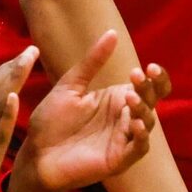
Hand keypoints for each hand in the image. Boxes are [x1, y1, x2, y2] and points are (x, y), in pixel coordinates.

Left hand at [8, 30, 162, 191]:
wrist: (36, 154)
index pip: (149, 86)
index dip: (155, 77)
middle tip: (136, 77)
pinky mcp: (119, 159)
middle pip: (153, 101)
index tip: (147, 67)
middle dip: (151, 88)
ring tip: (130, 97)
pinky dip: (142, 136)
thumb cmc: (51, 121)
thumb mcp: (70, 86)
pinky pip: (139, 148)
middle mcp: (125, 118)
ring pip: (148, 122)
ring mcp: (123, 139)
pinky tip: (136, 124)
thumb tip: (113, 32)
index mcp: (117, 100)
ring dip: (144, 109)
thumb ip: (92, 62)